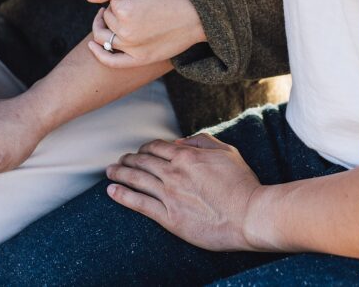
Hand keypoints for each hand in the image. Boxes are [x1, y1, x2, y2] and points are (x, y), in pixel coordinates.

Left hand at [86, 0, 203, 68]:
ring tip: (118, 20)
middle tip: (130, 8)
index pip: (110, 5)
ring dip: (104, 28)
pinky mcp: (139, 59)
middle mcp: (125, 31)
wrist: (196, 16)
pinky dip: (99, 54)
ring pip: (105, 37)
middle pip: (107, 20)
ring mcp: (131, 47)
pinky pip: (111, 61)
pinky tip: (92, 46)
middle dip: (114, 12)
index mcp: (124, 10)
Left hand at [106, 133, 262, 251]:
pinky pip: (139, 203)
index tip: (140, 150)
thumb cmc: (242, 183)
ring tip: (110, 171)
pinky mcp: (168, 217)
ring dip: (120, 173)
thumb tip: (181, 141)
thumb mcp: (227, 152)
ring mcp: (169, 195)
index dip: (146, 147)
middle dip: (129, 159)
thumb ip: (202, 141)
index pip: (158, 147)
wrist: (248, 214)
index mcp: (187, 156)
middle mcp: (174, 173)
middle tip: (119, 160)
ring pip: (137, 179)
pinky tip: (112, 191)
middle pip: (143, 161)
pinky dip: (122, 195)